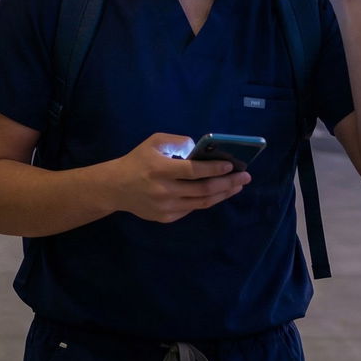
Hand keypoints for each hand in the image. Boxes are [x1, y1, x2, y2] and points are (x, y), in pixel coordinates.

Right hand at [107, 133, 250, 223]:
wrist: (115, 187)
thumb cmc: (137, 161)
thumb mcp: (154, 142)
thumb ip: (178, 142)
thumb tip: (201, 150)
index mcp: (160, 169)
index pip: (193, 171)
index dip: (214, 169)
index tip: (232, 165)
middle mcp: (164, 190)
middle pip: (203, 189)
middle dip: (228, 183)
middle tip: (245, 177)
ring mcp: (166, 207)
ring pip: (202, 202)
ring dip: (223, 194)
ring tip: (237, 186)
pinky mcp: (166, 218)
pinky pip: (192, 209)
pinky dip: (207, 200)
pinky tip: (218, 193)